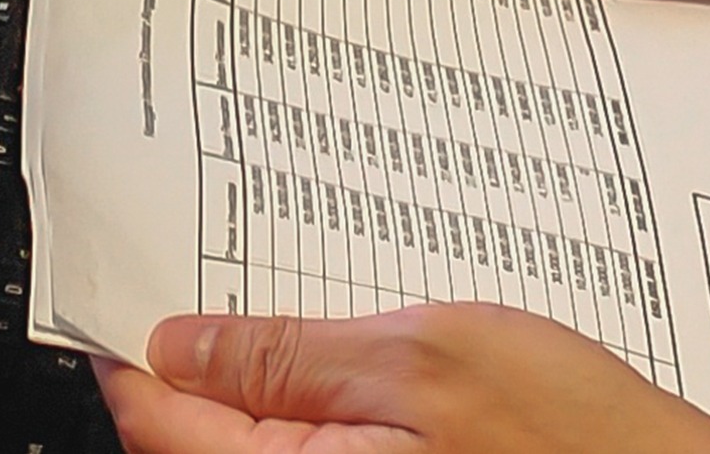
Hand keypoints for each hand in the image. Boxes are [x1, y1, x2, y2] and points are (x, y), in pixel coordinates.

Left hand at [96, 305, 709, 453]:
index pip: (155, 417)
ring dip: (269, 381)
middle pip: (199, 439)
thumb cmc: (577, 440)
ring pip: (261, 446)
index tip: (132, 284)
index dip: (133, 342)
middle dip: (206, 357)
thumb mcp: (425, 356)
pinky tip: (361, 364)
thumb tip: (175, 348)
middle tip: (235, 273)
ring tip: (314, 311)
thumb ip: (288, 356)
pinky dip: (322, 409)